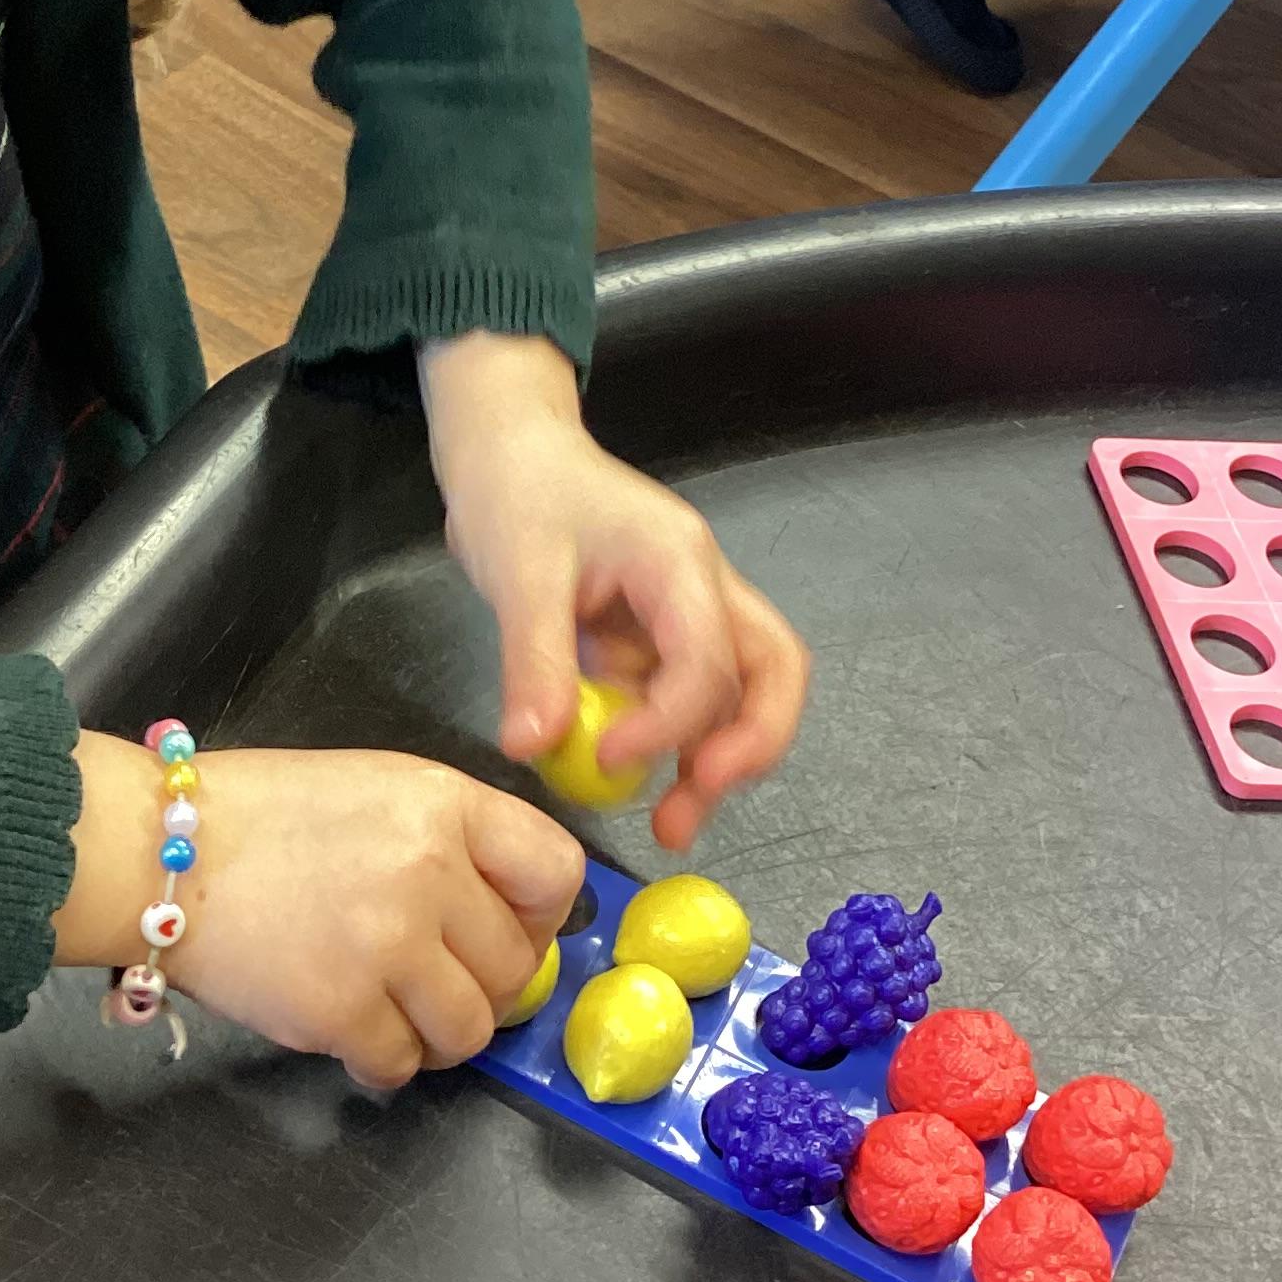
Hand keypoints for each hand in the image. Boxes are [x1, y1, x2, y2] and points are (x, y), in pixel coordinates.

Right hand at [58, 731, 581, 1089]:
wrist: (157, 851)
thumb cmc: (259, 816)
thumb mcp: (374, 790)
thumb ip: (449, 843)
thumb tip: (505, 919)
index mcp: (443, 805)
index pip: (555, 872)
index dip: (540, 916)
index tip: (508, 933)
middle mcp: (428, 873)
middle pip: (513, 967)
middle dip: (479, 984)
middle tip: (432, 980)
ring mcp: (387, 947)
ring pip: (469, 1030)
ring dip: (437, 1033)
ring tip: (394, 1012)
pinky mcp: (339, 1011)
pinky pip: (401, 1064)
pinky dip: (382, 1061)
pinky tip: (349, 1030)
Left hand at [420, 333, 809, 850]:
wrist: (509, 455)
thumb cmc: (519, 493)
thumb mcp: (517, 573)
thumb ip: (534, 661)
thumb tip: (534, 747)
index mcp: (679, 560)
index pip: (709, 656)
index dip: (671, 722)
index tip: (609, 758)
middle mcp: (703, 589)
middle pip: (772, 671)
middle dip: (749, 746)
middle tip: (696, 802)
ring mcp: (688, 615)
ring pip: (741, 694)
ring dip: (717, 760)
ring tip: (671, 827)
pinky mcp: (660, 639)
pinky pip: (687, 699)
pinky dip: (672, 745)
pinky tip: (635, 783)